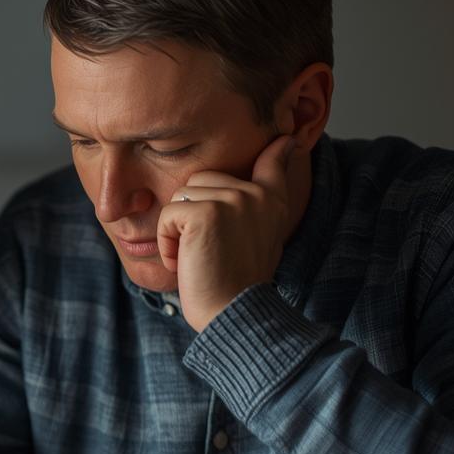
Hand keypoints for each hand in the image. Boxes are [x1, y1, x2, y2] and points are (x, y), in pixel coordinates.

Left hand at [156, 134, 297, 330]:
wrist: (233, 315)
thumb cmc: (238, 287)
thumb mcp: (259, 242)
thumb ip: (257, 211)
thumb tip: (260, 196)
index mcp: (271, 202)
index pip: (273, 165)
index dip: (277, 151)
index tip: (285, 138)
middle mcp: (255, 195)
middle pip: (200, 180)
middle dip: (190, 216)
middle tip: (207, 253)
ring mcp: (232, 200)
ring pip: (180, 197)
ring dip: (176, 232)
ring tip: (197, 259)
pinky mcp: (206, 213)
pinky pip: (168, 216)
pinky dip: (167, 244)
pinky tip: (186, 264)